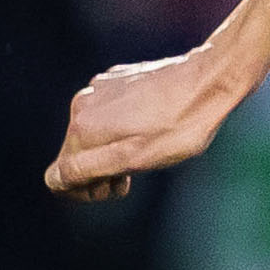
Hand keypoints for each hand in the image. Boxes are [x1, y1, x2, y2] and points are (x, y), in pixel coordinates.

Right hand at [44, 42, 248, 200]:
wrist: (213, 79)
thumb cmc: (181, 125)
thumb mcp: (135, 159)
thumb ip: (89, 170)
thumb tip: (57, 179)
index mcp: (83, 128)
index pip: (59, 176)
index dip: (83, 191)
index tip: (114, 188)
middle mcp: (81, 105)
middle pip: (74, 153)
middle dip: (97, 172)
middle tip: (130, 179)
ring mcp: (98, 88)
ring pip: (91, 132)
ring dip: (109, 149)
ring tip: (145, 152)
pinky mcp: (116, 78)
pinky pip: (106, 112)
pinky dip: (119, 127)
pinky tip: (150, 126)